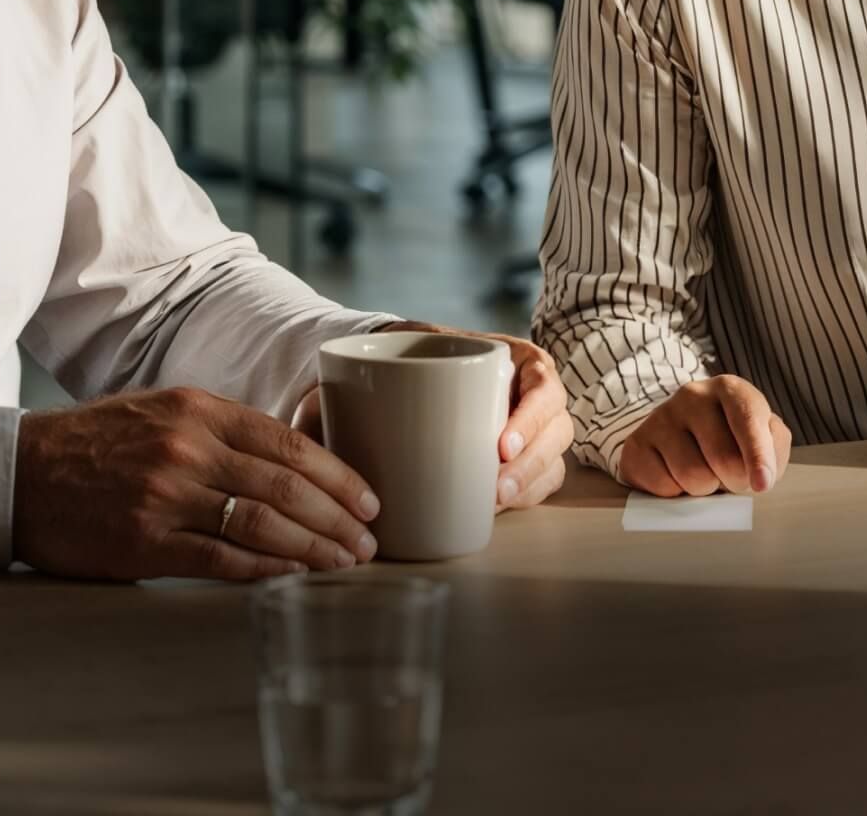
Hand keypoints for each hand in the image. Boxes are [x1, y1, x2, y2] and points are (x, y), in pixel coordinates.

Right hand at [12, 387, 381, 580]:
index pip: (286, 440)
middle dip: (338, 517)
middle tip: (369, 540)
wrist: (19, 474)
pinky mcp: (146, 543)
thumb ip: (217, 430)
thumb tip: (288, 462)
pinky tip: (296, 578)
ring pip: (263, 524)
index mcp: (194, 408)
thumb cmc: (93, 443)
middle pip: (285, 484)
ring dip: (315, 549)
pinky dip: (268, 571)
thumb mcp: (157, 410)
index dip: (337, 474)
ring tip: (345, 564)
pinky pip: (223, 560)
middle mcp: (185, 448)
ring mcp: (165, 496)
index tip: (368, 499)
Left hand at [294, 323, 572, 509]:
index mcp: (507, 356)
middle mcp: (526, 391)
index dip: (531, 414)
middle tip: (495, 487)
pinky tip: (500, 510)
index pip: (542, 381)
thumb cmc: (390, 369)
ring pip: (551, 458)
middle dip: (530, 462)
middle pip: (554, 427)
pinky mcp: (520, 459)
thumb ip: (349, 384)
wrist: (393, 384)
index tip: (498, 444)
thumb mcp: (378, 367)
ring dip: (530, 483)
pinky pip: (540, 480)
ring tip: (494, 503)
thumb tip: (311, 414)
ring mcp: (528, 427)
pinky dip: (528, 495)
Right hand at [616, 375, 791, 496]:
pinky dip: (677, 492)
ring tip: (705, 474)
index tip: (762, 483)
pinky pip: (664, 486)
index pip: (747, 420)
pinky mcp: (636, 443)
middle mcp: (693, 395)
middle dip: (734, 481)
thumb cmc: (733, 440)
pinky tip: (678, 476)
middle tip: (733, 478)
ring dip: (705, 489)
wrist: (682, 434)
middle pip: (723, 458)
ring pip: (693, 476)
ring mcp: (660, 417)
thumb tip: (760, 478)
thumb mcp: (764, 438)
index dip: (758, 456)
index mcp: (730, 389)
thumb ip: (773, 452)